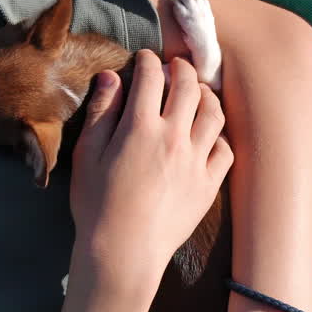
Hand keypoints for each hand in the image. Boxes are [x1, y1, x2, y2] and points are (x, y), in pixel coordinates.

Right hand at [69, 50, 232, 275]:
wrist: (123, 253)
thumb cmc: (96, 206)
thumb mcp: (86, 156)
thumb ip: (101, 113)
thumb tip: (112, 77)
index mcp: (140, 127)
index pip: (151, 77)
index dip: (148, 61)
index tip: (145, 59)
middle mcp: (173, 137)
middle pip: (188, 87)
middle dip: (182, 68)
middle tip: (175, 66)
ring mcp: (195, 161)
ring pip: (214, 112)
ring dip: (206, 95)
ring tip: (197, 93)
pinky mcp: (208, 184)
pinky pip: (225, 149)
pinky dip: (219, 135)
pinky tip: (208, 134)